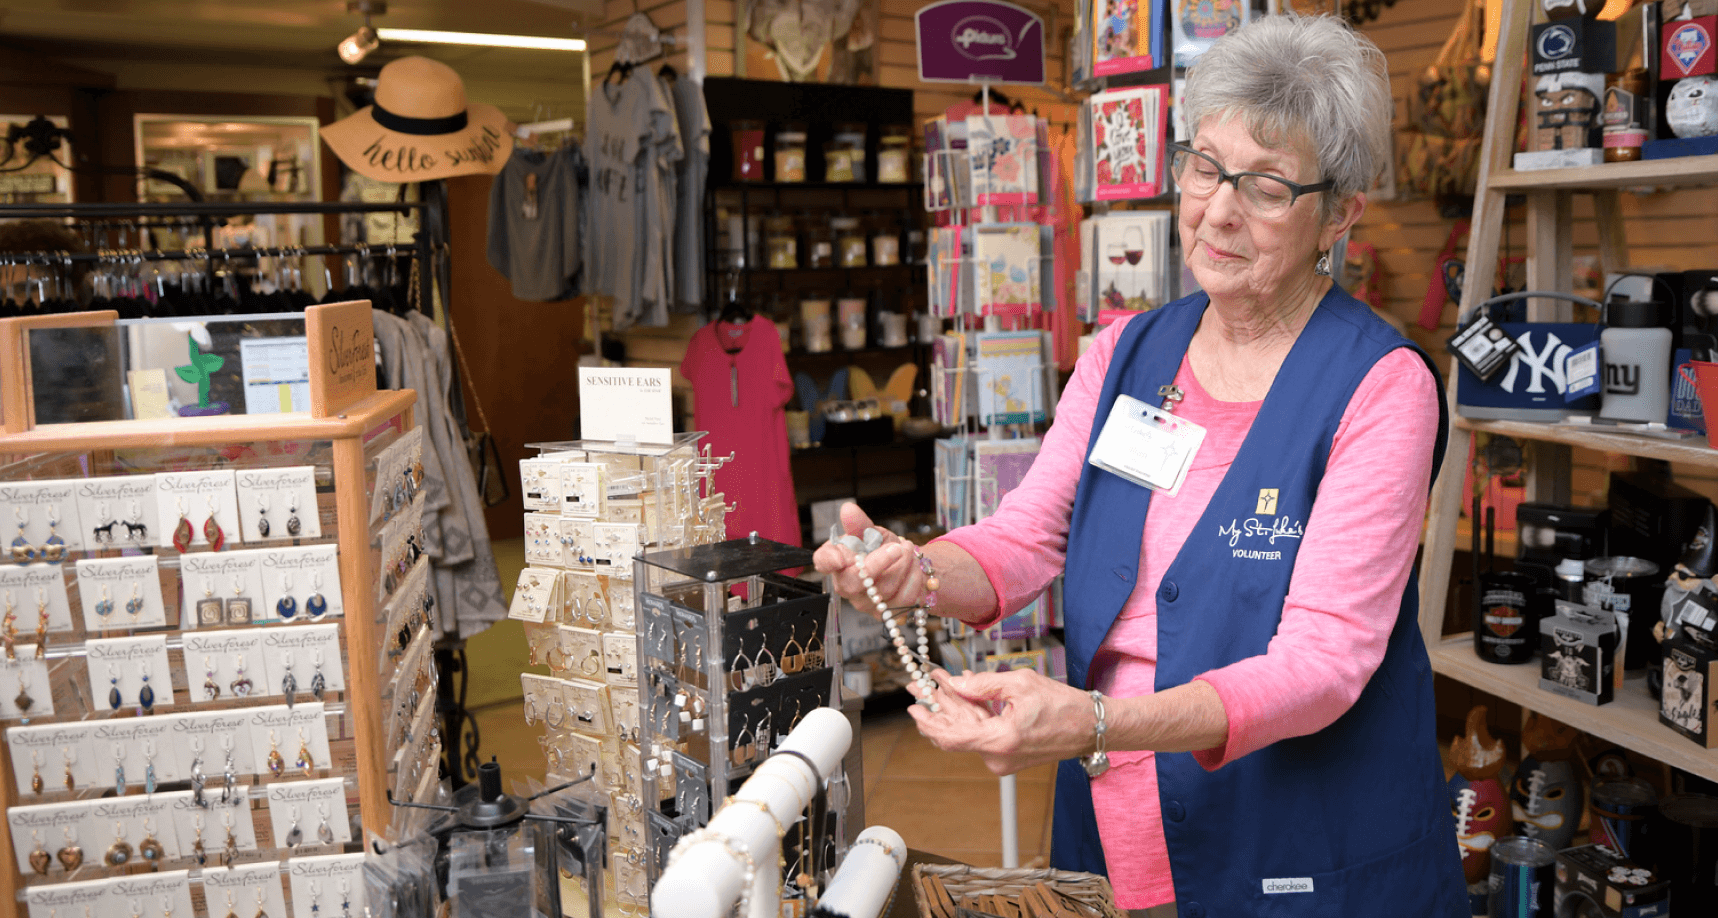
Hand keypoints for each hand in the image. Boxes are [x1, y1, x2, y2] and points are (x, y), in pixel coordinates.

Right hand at [811, 503, 924, 619]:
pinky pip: (903, 600)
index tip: (840, 557)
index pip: (823, 561)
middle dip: (877, 564)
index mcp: (838, 560)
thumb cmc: (881, 548)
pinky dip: (913, 578)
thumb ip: (859, 524)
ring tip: (908, 549)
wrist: (904, 564)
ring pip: (883, 590)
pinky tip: (914, 566)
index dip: (828, 561)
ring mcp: (866, 602)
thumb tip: (848, 509)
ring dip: (902, 566)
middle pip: (853, 583)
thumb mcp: (872, 532)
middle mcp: (848, 584)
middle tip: (896, 548)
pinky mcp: (886, 613)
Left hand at [908, 668, 1097, 775]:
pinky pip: (982, 734)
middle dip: (936, 707)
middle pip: (956, 732)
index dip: (928, 721)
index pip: (951, 736)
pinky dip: (972, 714)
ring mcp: (1003, 759)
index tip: (913, 706)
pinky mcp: (1008, 754)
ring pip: (968, 731)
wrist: (1091, 727)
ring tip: (936, 684)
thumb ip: (983, 684)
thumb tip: (956, 683)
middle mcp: (998, 757)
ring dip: (953, 708)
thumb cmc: (1064, 706)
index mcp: (1000, 741)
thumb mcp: (1021, 684)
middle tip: (919, 687)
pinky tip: (961, 694)